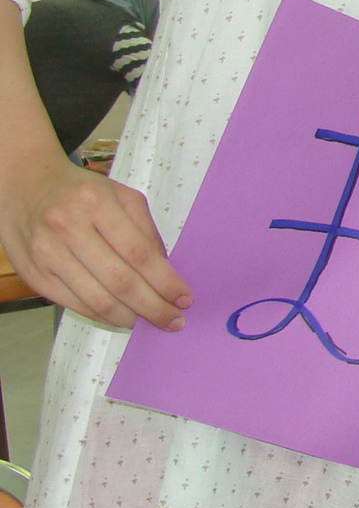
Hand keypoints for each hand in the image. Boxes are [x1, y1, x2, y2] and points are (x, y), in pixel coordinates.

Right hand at [0, 149, 188, 329]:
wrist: (27, 186)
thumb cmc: (82, 192)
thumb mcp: (120, 195)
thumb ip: (145, 229)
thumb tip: (165, 270)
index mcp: (97, 204)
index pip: (139, 253)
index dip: (164, 281)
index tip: (184, 298)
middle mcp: (68, 228)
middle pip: (119, 280)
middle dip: (152, 306)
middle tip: (172, 321)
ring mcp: (47, 253)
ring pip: (95, 298)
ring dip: (127, 316)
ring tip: (146, 321)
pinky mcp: (33, 274)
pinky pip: (73, 303)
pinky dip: (100, 314)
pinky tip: (118, 316)